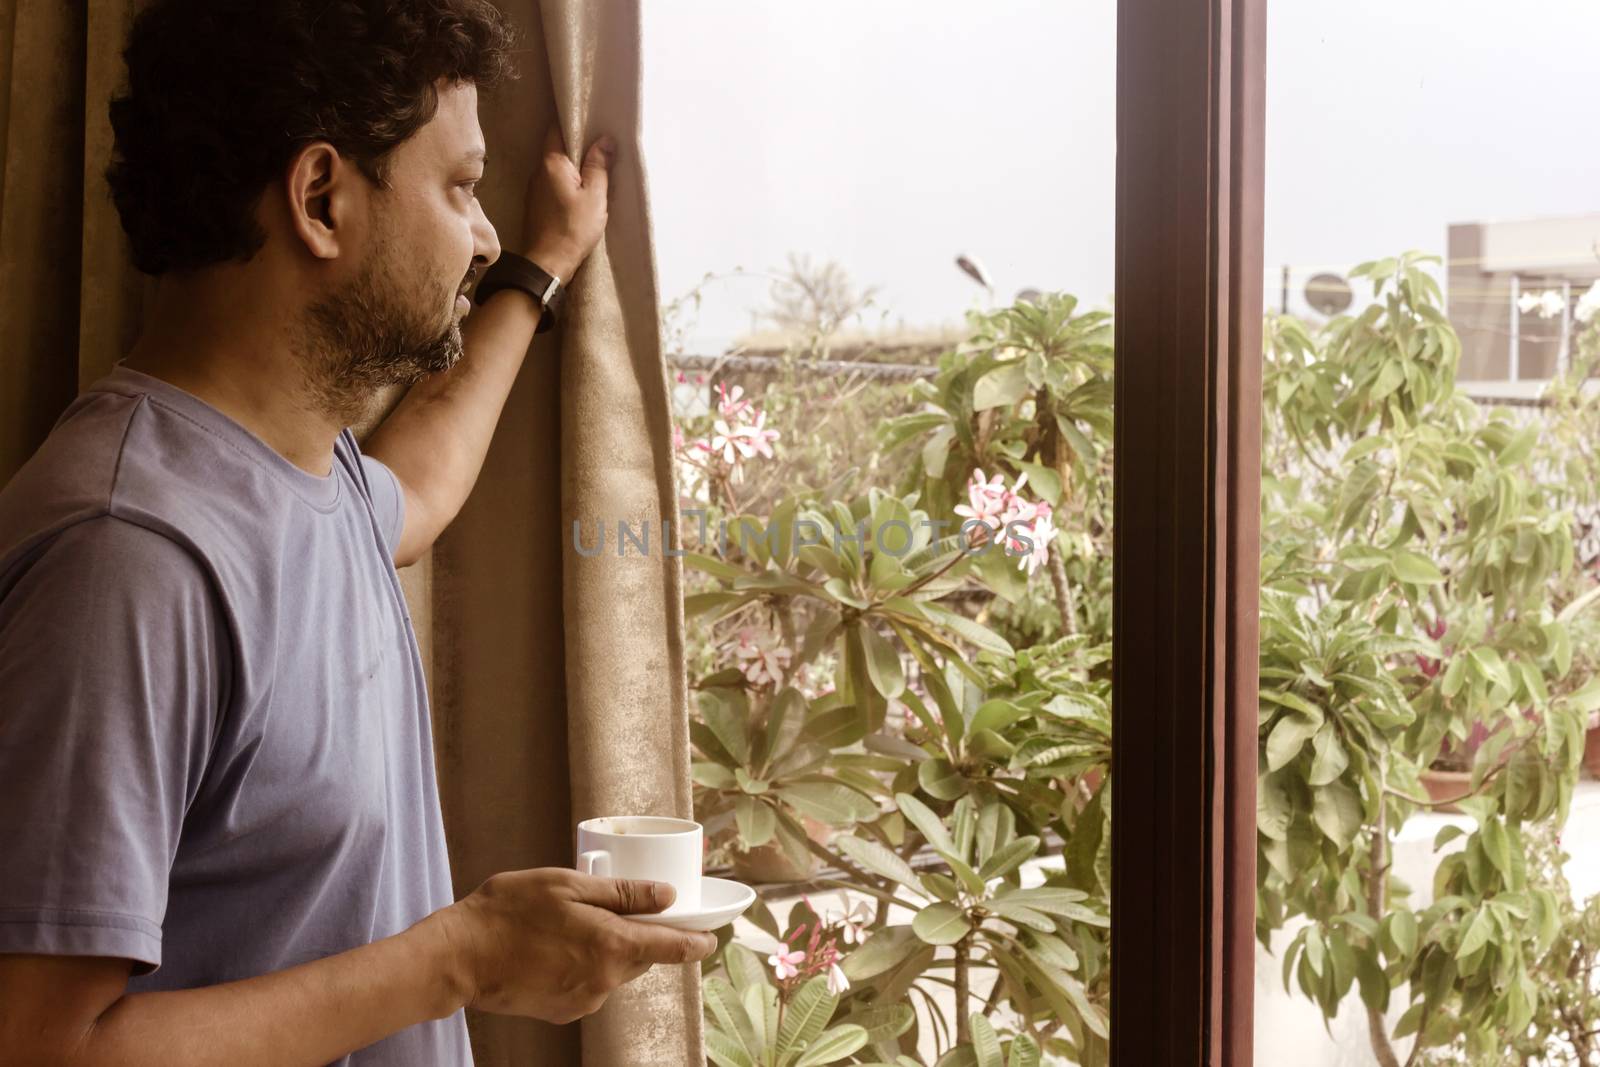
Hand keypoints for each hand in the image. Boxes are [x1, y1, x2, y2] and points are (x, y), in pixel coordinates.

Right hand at [438, 867, 717, 1022]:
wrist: (461, 958)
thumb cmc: (509, 913)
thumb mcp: (568, 886)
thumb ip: (622, 893)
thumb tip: (665, 895)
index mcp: (611, 946)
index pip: (672, 947)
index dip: (695, 940)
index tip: (710, 937)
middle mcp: (605, 981)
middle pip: (642, 957)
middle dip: (639, 935)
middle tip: (617, 908)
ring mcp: (584, 1000)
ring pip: (614, 970)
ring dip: (607, 948)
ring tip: (570, 924)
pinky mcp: (564, 1010)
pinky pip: (590, 984)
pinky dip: (584, 965)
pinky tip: (555, 947)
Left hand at [522, 124, 615, 282]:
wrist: (548, 263)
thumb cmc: (573, 229)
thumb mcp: (595, 196)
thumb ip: (599, 166)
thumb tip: (605, 139)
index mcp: (552, 163)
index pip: (557, 128)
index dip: (571, 119)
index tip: (588, 117)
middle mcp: (538, 171)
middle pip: (557, 147)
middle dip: (576, 143)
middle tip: (598, 141)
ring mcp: (535, 188)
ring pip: (555, 166)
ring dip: (572, 163)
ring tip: (593, 165)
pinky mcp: (537, 203)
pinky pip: (552, 181)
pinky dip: (566, 179)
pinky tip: (580, 187)